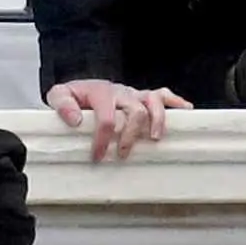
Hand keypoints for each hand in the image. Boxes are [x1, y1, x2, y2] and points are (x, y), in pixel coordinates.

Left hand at [51, 75, 185, 158]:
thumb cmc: (74, 97)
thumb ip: (62, 104)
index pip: (107, 116)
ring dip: (157, 120)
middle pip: (135, 110)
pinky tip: (186, 111)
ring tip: (154, 139)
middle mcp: (121, 92)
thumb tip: (75, 120)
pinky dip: (176, 102)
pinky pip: (163, 95)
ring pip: (153, 102)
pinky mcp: (143, 97)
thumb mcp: (59, 95)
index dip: (102, 138)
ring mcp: (134, 94)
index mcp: (101, 92)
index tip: (97, 156)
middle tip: (121, 154)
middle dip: (130, 134)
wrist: (82, 88)